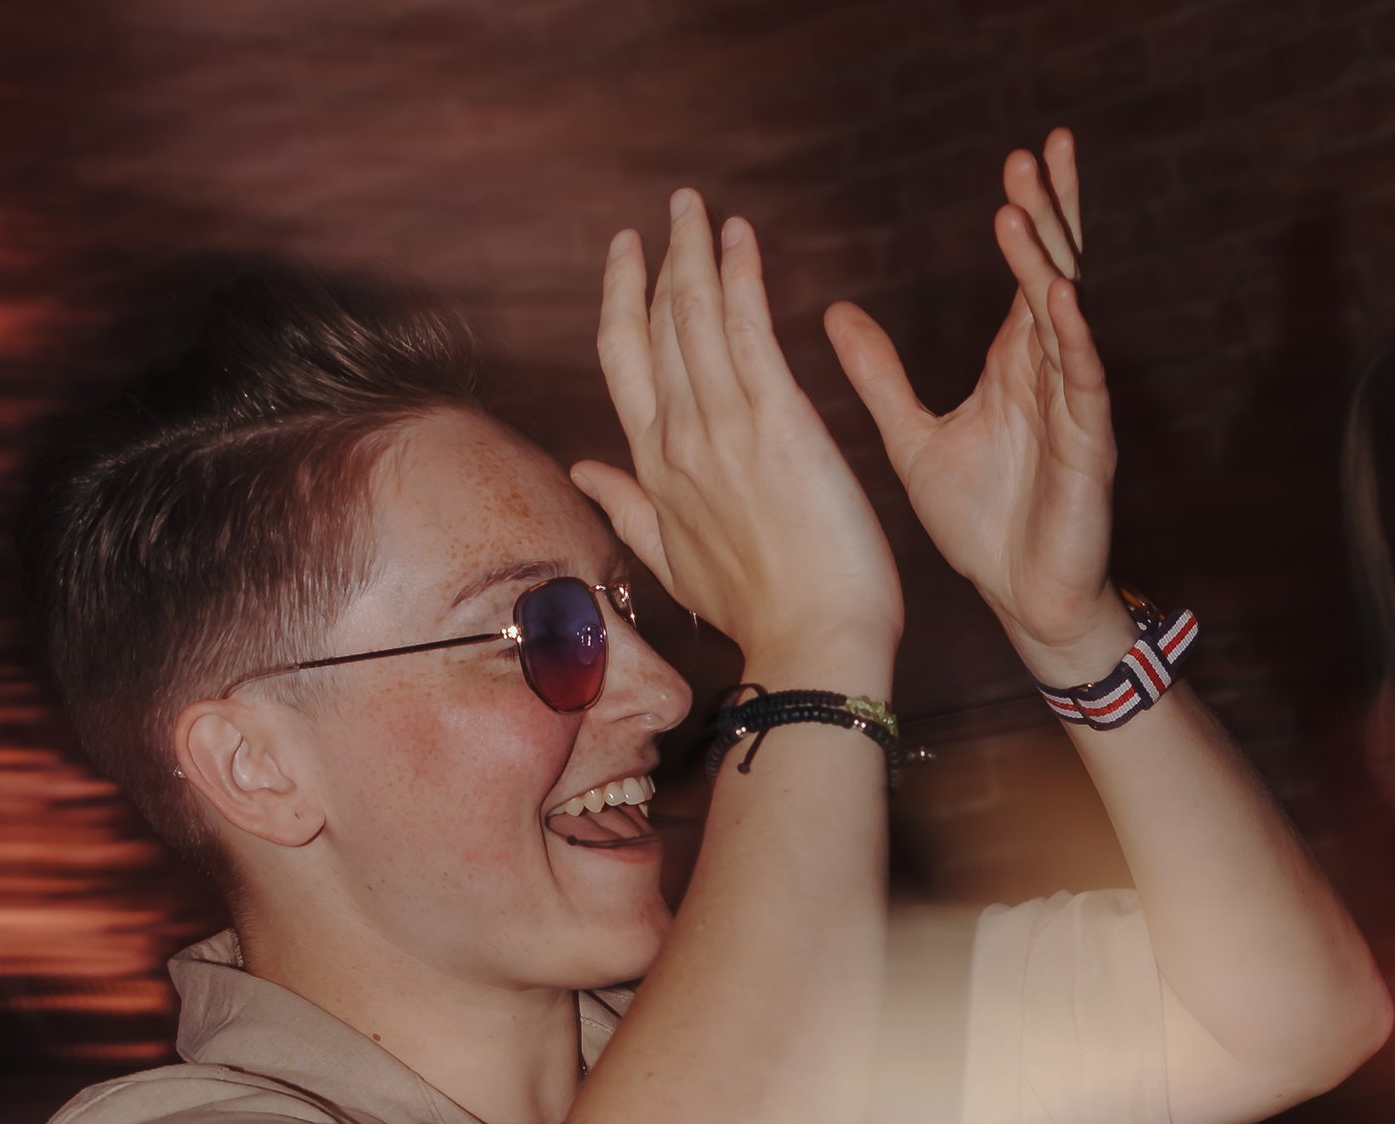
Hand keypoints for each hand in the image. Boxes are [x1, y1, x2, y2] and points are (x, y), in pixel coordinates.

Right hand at [572, 192, 900, 673]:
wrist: (812, 646)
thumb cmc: (761, 616)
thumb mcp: (677, 565)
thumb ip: (628, 511)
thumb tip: (582, 473)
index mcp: (657, 472)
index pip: (626, 364)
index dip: (623, 302)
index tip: (627, 258)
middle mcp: (679, 441)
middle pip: (657, 327)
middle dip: (661, 260)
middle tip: (674, 210)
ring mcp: (724, 428)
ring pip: (696, 316)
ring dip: (696, 251)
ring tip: (699, 207)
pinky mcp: (777, 422)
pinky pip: (748, 329)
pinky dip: (740, 276)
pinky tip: (739, 236)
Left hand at [824, 129, 1128, 680]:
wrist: (1021, 601)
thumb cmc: (981, 527)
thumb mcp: (912, 440)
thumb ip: (878, 376)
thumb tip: (834, 312)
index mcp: (1014, 366)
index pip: (1026, 272)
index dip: (1027, 216)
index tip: (1017, 160)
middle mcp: (1049, 375)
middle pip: (1056, 274)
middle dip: (1050, 213)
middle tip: (1037, 151)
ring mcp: (1073, 410)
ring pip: (1067, 319)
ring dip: (1048, 260)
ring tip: (1025, 205)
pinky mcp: (1087, 452)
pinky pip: (1083, 385)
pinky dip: (1073, 339)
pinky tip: (1058, 296)